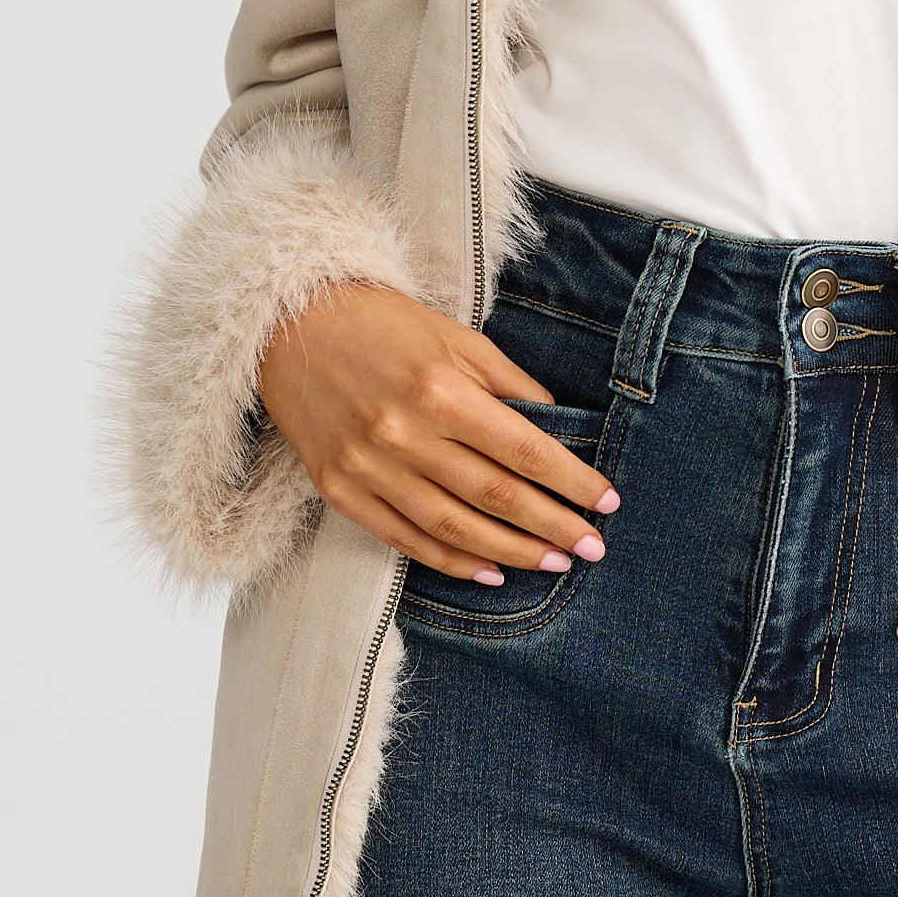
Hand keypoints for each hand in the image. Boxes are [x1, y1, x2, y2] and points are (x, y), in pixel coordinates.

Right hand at [257, 282, 616, 585]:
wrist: (291, 327)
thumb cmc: (385, 325)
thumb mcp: (458, 338)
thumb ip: (510, 385)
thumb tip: (558, 428)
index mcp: (440, 389)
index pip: (523, 450)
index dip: (570, 481)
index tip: (606, 501)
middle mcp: (404, 434)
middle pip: (495, 495)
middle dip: (552, 525)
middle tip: (592, 548)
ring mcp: (368, 468)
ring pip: (453, 527)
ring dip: (511, 552)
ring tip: (553, 564)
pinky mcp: (340, 491)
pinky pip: (404, 539)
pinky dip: (451, 561)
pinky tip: (489, 571)